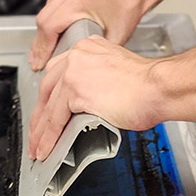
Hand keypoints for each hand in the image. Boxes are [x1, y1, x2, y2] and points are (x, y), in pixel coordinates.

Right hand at [27, 0, 153, 70]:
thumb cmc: (127, 9)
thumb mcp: (110, 38)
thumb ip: (86, 52)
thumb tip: (65, 67)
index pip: (49, 26)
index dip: (41, 48)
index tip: (38, 62)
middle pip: (44, 18)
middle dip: (41, 42)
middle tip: (39, 59)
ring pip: (46, 8)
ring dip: (46, 28)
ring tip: (47, 47)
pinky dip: (53, 14)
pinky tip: (55, 27)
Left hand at [27, 35, 159, 159]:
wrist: (158, 87)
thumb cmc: (149, 85)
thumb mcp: (116, 73)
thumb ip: (97, 81)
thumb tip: (87, 103)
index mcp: (88, 47)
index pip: (59, 74)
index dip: (50, 97)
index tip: (46, 112)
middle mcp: (77, 55)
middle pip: (47, 88)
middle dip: (40, 115)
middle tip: (36, 133)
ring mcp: (73, 71)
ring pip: (49, 106)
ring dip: (41, 130)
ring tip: (38, 147)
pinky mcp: (74, 90)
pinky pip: (55, 119)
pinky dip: (49, 137)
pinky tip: (47, 148)